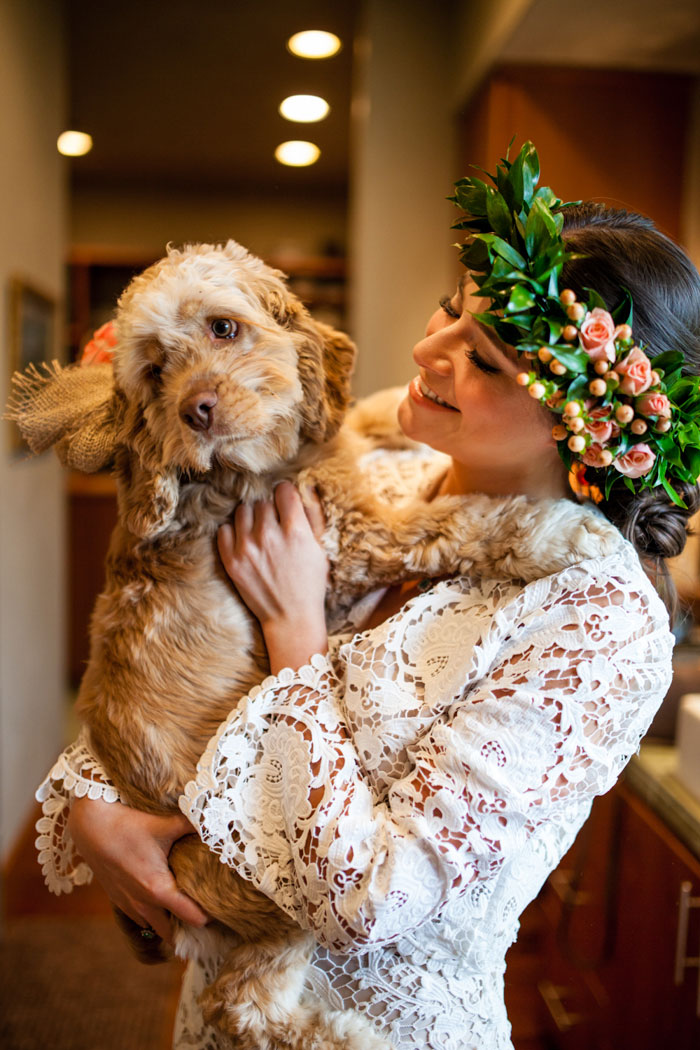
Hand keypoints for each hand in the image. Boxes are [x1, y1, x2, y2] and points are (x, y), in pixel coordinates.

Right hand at [67, 795, 208, 942]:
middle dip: (189, 929)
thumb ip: (194, 824)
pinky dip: (153, 916)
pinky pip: (140, 918)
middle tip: (206, 915)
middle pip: (173, 933)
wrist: (91, 827)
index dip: (209, 916)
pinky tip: (162, 900)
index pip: (192, 919)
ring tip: (186, 909)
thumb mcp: (165, 824)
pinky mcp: (118, 900)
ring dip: (169, 923)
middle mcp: (143, 904)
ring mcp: (129, 905)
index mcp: (159, 890)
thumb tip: (218, 821)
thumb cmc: (129, 825)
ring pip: (155, 927)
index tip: (221, 910)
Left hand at [217, 482, 328, 671]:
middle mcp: (269, 536)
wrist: (290, 617)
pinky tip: (245, 542)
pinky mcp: (231, 561)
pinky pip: (224, 530)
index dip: (286, 495)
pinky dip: (233, 532)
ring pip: (243, 511)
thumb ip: (314, 516)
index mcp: (295, 531)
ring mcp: (247, 548)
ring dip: (251, 518)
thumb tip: (307, 487)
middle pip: (262, 501)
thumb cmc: (310, 583)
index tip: (286, 504)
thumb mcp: (320, 549)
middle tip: (274, 523)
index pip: (283, 490)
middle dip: (269, 509)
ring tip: (258, 531)